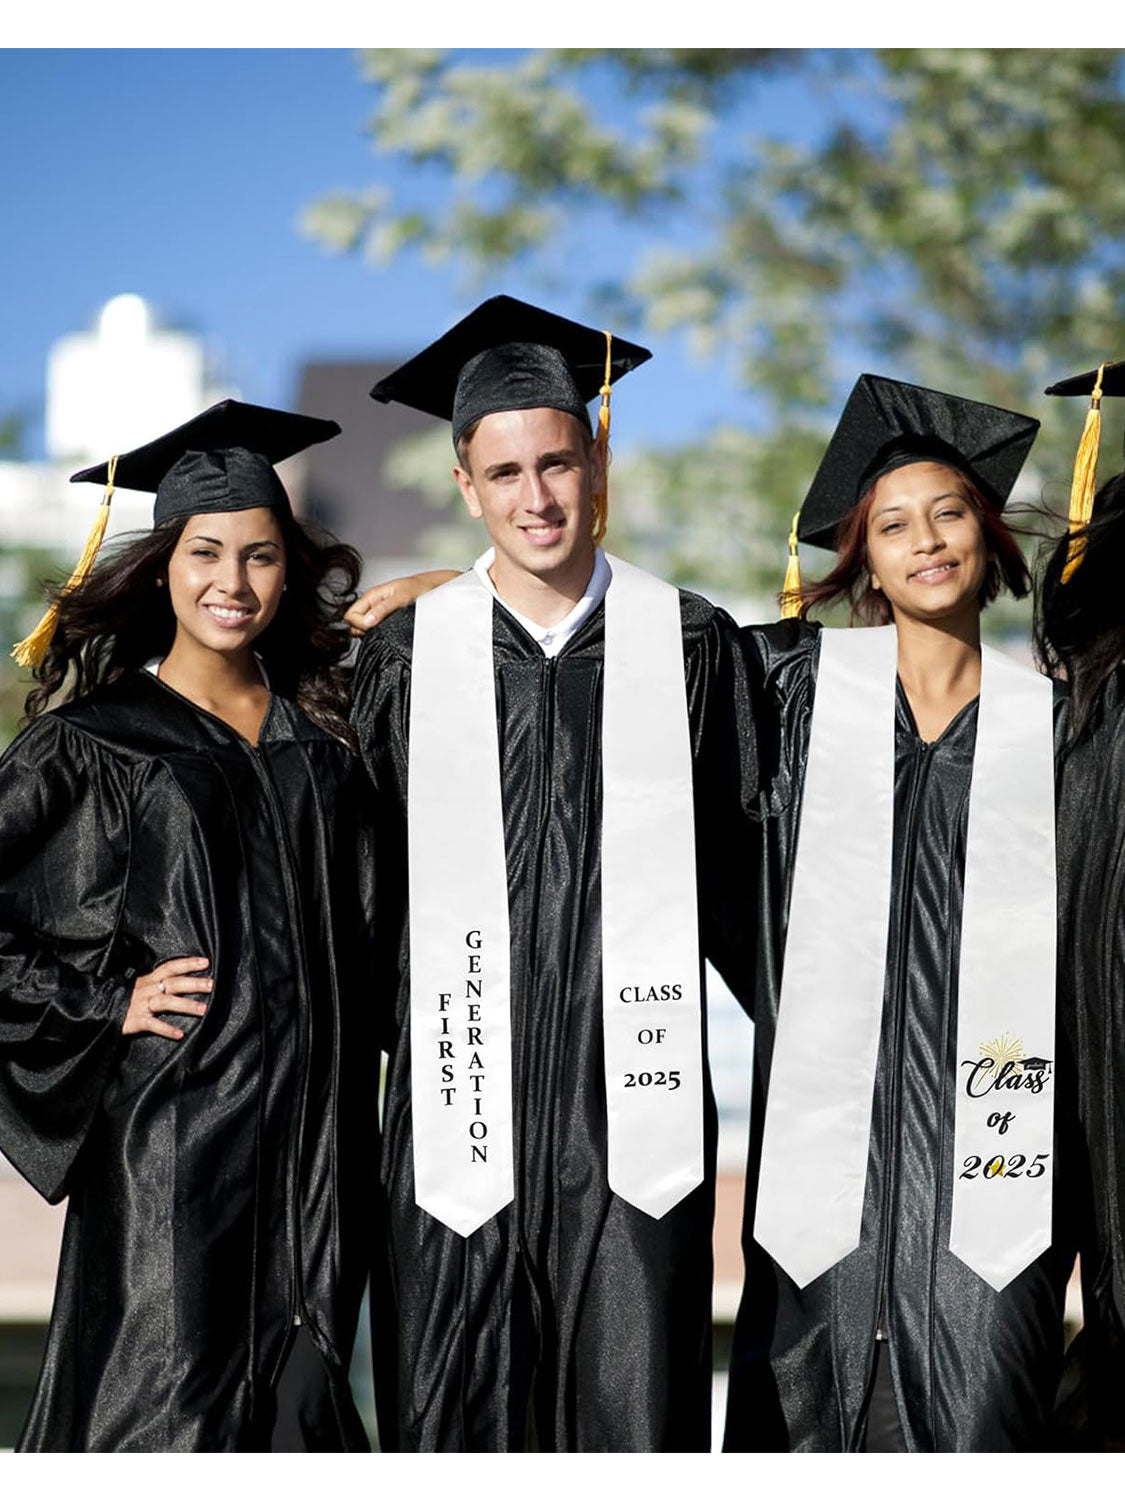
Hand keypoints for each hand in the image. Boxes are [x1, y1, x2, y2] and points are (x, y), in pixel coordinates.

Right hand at [123, 957, 212, 1040]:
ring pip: (165, 1002)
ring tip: (203, 1009)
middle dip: (193, 983)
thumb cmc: (125, 999)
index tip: (206, 962)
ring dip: (185, 1005)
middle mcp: (146, 989)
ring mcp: (140, 1005)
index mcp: (149, 980)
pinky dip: (166, 1029)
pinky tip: (179, 1034)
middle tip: (211, 985)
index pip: (170, 967)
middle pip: (172, 983)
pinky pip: (152, 1024)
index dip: (187, 963)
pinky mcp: (135, 1020)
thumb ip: (159, 984)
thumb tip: (186, 982)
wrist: (98, 1010)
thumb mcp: (142, 987)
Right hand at [345, 570, 460, 635]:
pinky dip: (378, 632)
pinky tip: (389, 630)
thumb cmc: (420, 588)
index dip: (358, 624)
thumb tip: (367, 621)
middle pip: (355, 622)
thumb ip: (383, 608)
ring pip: (364, 626)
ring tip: (386, 629)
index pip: (350, 615)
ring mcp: (378, 611)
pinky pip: (374, 628)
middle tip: (378, 629)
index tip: (370, 628)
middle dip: (363, 629)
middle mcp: (373, 603)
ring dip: (371, 631)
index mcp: (371, 595)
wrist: (434, 588)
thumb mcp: (401, 597)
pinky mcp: (386, 618)